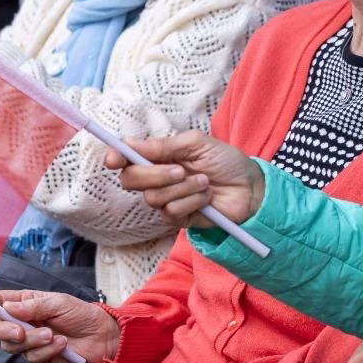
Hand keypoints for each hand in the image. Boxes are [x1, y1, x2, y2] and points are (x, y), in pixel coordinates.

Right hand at [0, 289, 121, 362]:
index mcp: (26, 304)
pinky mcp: (40, 361)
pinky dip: (46, 351)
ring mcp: (30, 344)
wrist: (104, 336)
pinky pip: (31, 359)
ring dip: (32, 341)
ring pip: (13, 347)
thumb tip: (6, 307)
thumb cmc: (83, 315)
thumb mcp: (59, 303)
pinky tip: (62, 343)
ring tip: (53, 335)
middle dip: (7, 331)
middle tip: (21, 332)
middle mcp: (23, 324)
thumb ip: (33, 306)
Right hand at [107, 131, 264, 227]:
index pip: (127, 158)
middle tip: (180, 170)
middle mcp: (158, 178)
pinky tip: (206, 198)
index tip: (113, 159)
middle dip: (154, 174)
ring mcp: (166, 199)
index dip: (116, 157)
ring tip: (203, 181)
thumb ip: (163, 145)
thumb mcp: (196, 144)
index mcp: (159, 156)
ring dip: (182, 188)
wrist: (249, 187)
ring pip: (153, 198)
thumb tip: (131, 143)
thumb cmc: (226, 161)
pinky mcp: (178, 218)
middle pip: (131, 180)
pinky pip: (171, 212)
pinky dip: (192, 201)